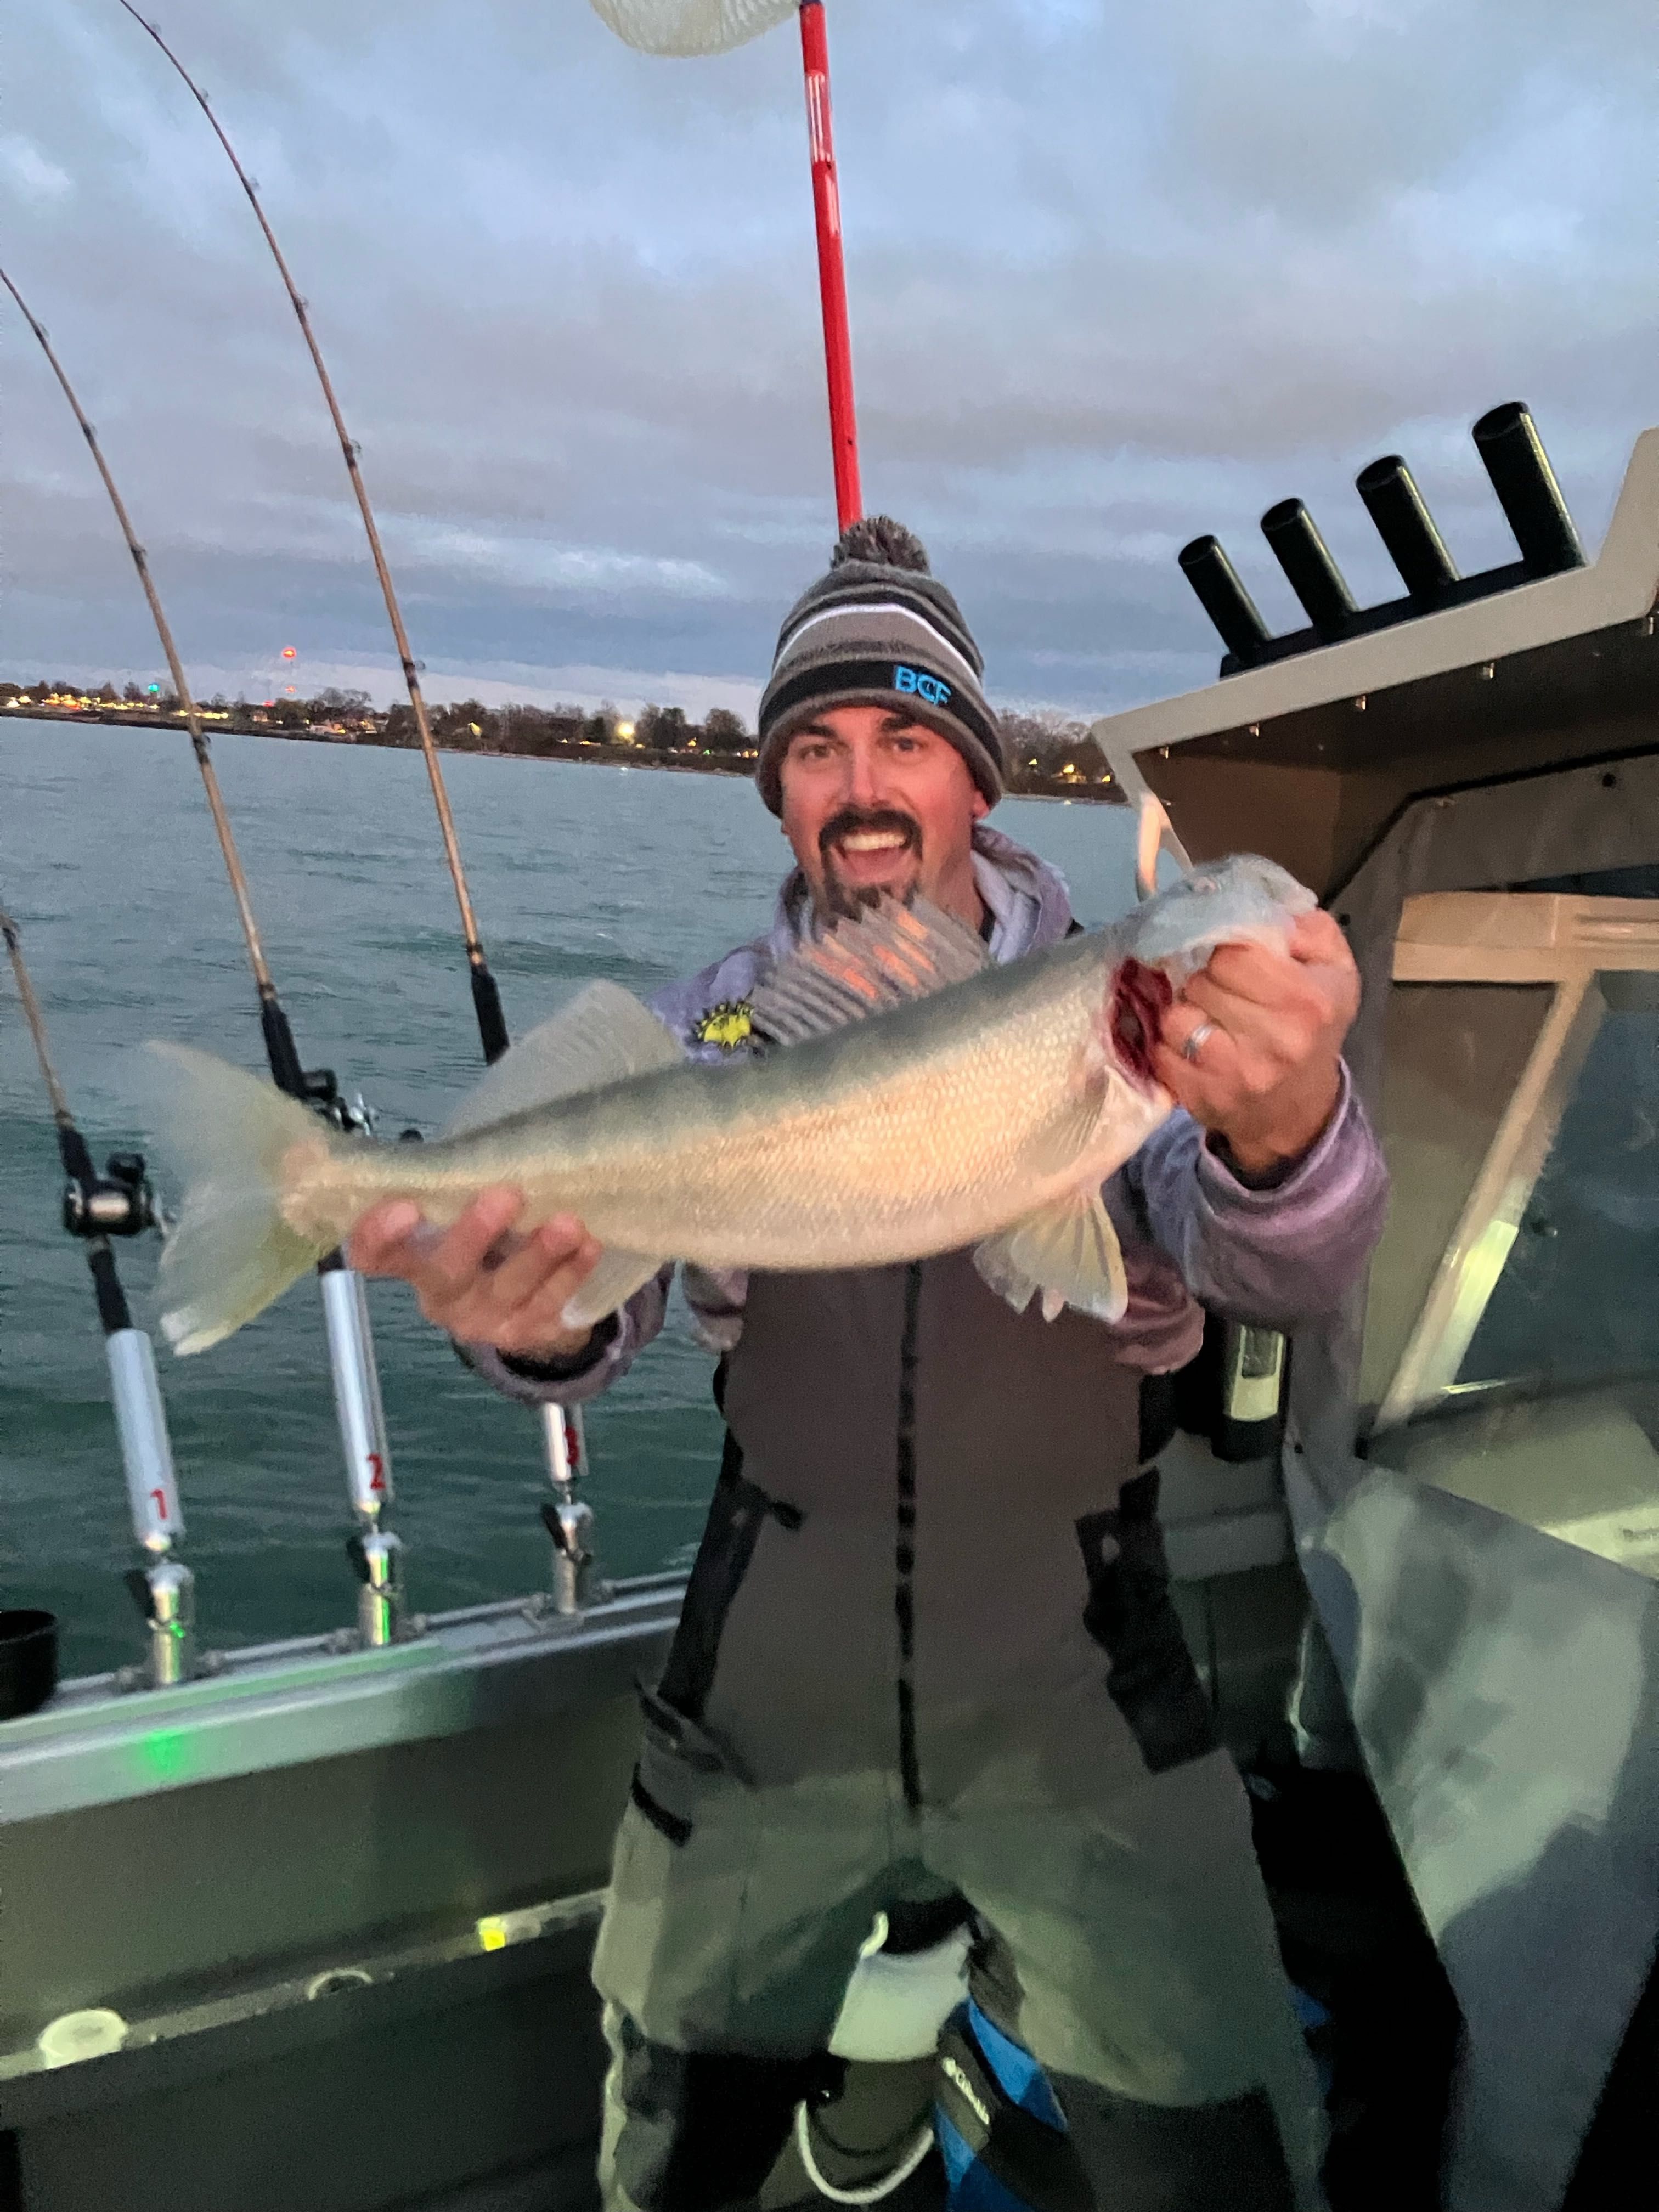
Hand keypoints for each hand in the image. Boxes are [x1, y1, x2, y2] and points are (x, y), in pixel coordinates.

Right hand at [348, 1186, 600, 1360]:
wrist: (521, 1299)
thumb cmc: (484, 1237)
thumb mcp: (460, 1212)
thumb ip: (459, 1187)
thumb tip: (485, 1143)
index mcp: (413, 1260)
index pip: (375, 1255)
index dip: (379, 1236)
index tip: (403, 1207)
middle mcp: (441, 1296)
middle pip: (447, 1272)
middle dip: (475, 1234)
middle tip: (506, 1195)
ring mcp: (484, 1319)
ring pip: (508, 1289)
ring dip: (538, 1255)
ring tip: (568, 1223)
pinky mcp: (526, 1331)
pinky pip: (549, 1304)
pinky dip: (571, 1274)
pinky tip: (590, 1246)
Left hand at [1153, 910, 1359, 1175]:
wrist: (1299, 1108)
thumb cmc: (1314, 1026)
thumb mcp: (1333, 968)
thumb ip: (1307, 926)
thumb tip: (1259, 902)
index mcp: (1308, 1000)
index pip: (1234, 954)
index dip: (1227, 951)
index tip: (1236, 962)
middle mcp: (1277, 1040)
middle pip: (1202, 982)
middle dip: (1206, 981)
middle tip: (1222, 992)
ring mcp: (1236, 1074)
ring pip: (1175, 1017)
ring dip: (1185, 1012)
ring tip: (1207, 1018)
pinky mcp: (1202, 1098)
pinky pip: (1160, 1053)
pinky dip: (1169, 1046)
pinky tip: (1194, 1047)